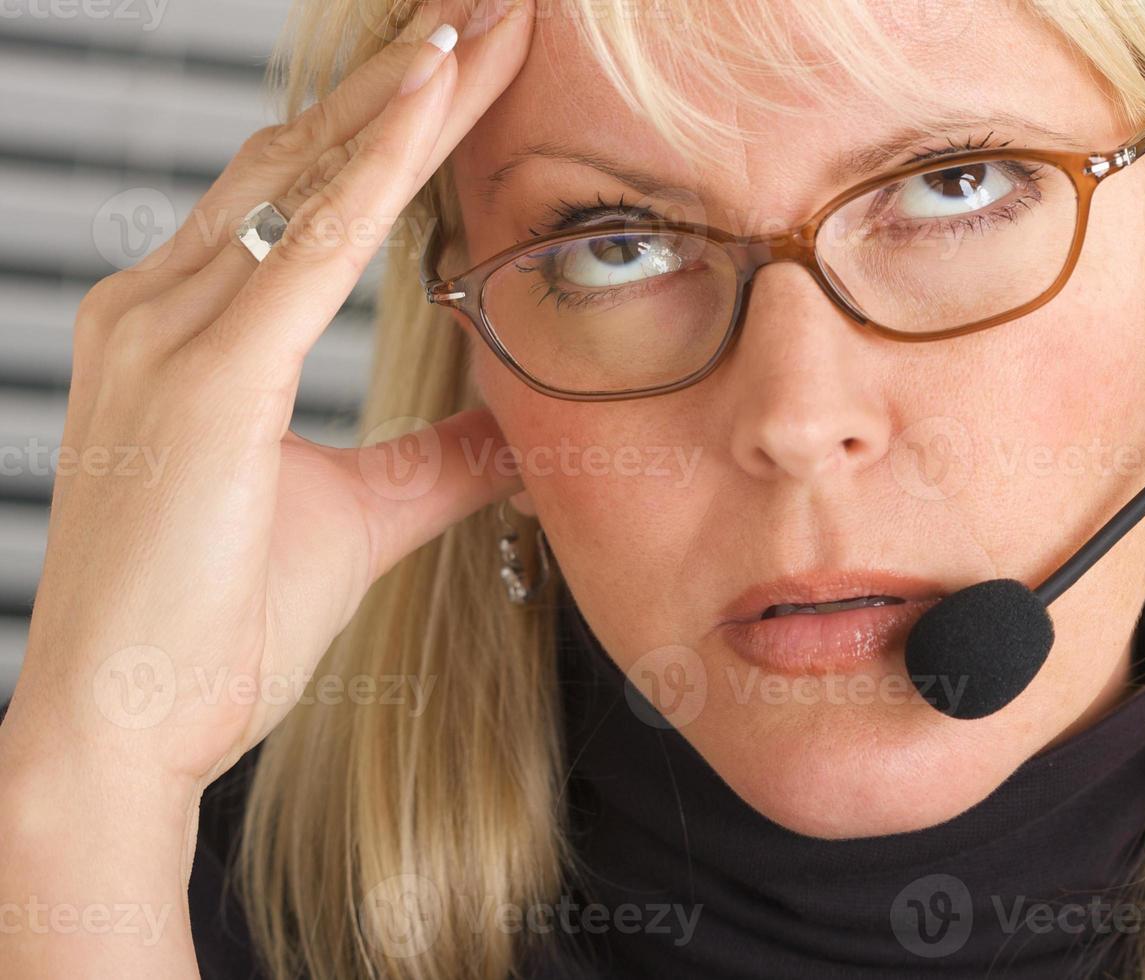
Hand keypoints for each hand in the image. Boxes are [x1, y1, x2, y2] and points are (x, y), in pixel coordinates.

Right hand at [5, 0, 533, 792]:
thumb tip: (511, 437)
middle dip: (402, 78)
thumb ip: (432, 467)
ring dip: (404, 92)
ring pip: (305, 173)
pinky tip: (438, 98)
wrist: (126, 729)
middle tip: (491, 10)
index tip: (462, 62)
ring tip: (484, 23)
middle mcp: (159, 308)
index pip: (299, 192)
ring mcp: (166, 333)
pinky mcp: (201, 378)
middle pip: (301, 154)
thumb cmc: (214, 629)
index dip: (382, 120)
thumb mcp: (355, 521)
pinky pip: (312, 245)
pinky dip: (381, 164)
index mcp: (183, 332)